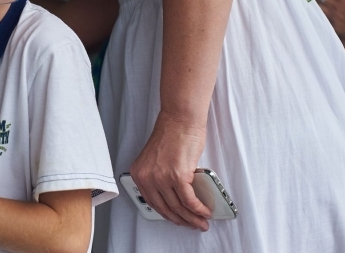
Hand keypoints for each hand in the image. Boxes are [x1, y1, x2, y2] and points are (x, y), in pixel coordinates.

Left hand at [129, 112, 210, 230]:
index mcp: (140, 173)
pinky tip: (204, 211)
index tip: (177, 219)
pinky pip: (189, 200)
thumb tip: (174, 196)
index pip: (152, 202)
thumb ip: (159, 177)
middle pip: (165, 208)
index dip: (167, 214)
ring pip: (178, 207)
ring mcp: (162, 177)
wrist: (180, 120)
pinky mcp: (177, 176)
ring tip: (201, 222)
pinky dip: (198, 209)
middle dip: (181, 220)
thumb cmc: (172, 133)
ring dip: (192, 218)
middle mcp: (148, 177)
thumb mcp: (156, 159)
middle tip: (192, 225)